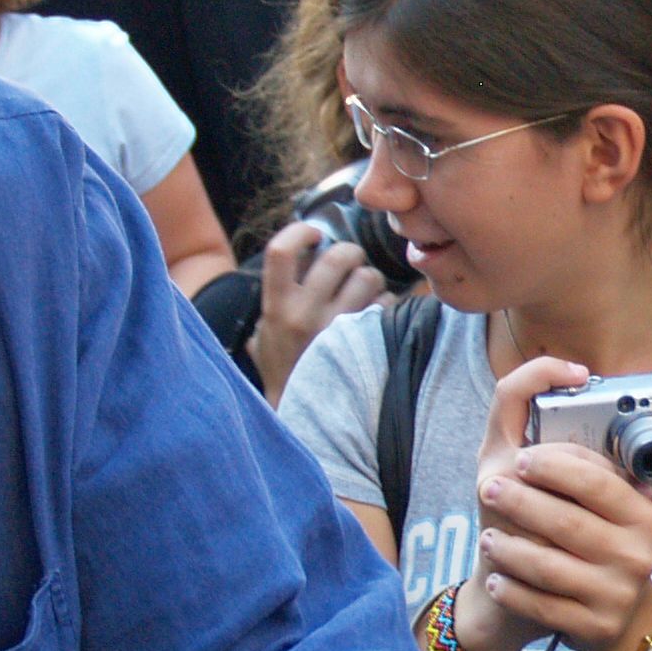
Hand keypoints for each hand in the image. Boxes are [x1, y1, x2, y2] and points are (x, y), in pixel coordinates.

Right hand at [252, 220, 391, 404]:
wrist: (303, 418)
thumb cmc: (284, 371)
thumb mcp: (265, 335)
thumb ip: (275, 299)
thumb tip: (295, 261)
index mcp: (276, 307)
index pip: (280, 251)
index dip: (300, 233)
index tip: (314, 234)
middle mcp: (304, 315)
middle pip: (338, 256)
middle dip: (350, 254)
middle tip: (351, 263)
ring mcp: (337, 330)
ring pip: (368, 277)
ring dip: (370, 280)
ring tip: (364, 294)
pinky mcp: (365, 344)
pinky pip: (386, 306)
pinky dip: (385, 307)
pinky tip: (374, 321)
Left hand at [462, 354, 651, 650]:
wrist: (624, 622)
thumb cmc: (620, 550)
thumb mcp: (642, 513)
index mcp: (645, 518)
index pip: (597, 481)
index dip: (555, 466)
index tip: (522, 457)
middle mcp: (635, 556)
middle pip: (565, 522)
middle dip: (520, 502)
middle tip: (490, 488)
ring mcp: (613, 595)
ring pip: (547, 566)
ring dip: (509, 548)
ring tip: (487, 534)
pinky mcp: (590, 627)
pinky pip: (541, 605)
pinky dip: (512, 591)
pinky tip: (495, 576)